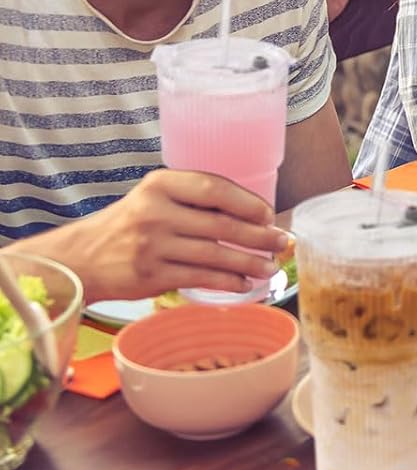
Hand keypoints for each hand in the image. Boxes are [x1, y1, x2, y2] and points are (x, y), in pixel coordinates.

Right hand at [54, 170, 291, 301]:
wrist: (81, 258)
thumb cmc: (129, 224)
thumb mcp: (155, 198)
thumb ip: (194, 199)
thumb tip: (254, 214)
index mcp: (160, 185)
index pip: (214, 188)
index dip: (247, 202)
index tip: (268, 214)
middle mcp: (155, 213)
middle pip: (221, 225)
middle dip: (259, 236)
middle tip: (282, 242)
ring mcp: (152, 246)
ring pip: (214, 255)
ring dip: (249, 263)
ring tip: (270, 267)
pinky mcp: (150, 276)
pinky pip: (200, 279)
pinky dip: (227, 282)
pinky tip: (244, 284)